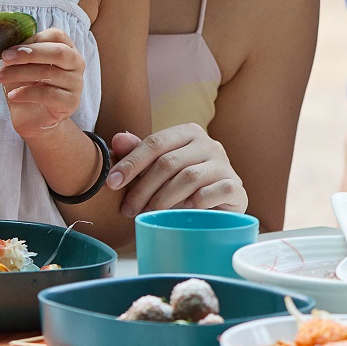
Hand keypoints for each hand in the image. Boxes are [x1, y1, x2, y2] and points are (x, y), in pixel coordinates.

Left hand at [0, 29, 85, 138]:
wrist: (33, 118)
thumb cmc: (28, 87)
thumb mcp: (23, 65)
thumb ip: (22, 53)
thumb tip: (8, 45)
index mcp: (67, 49)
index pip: (57, 35)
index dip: (34, 39)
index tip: (11, 48)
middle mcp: (76, 64)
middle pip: (58, 52)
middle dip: (28, 53)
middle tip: (5, 58)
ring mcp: (76, 84)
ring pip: (49, 73)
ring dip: (19, 73)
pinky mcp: (70, 103)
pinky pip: (47, 94)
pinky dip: (26, 93)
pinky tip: (12, 95)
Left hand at [106, 125, 249, 218]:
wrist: (220, 205)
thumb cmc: (184, 184)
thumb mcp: (158, 167)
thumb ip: (138, 153)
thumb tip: (117, 140)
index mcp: (187, 132)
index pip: (155, 143)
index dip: (131, 163)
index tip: (111, 183)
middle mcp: (208, 143)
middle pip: (168, 162)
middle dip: (143, 188)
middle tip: (128, 209)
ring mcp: (224, 164)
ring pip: (188, 177)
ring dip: (163, 199)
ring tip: (149, 213)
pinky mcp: (235, 185)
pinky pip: (213, 192)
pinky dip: (195, 202)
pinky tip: (183, 211)